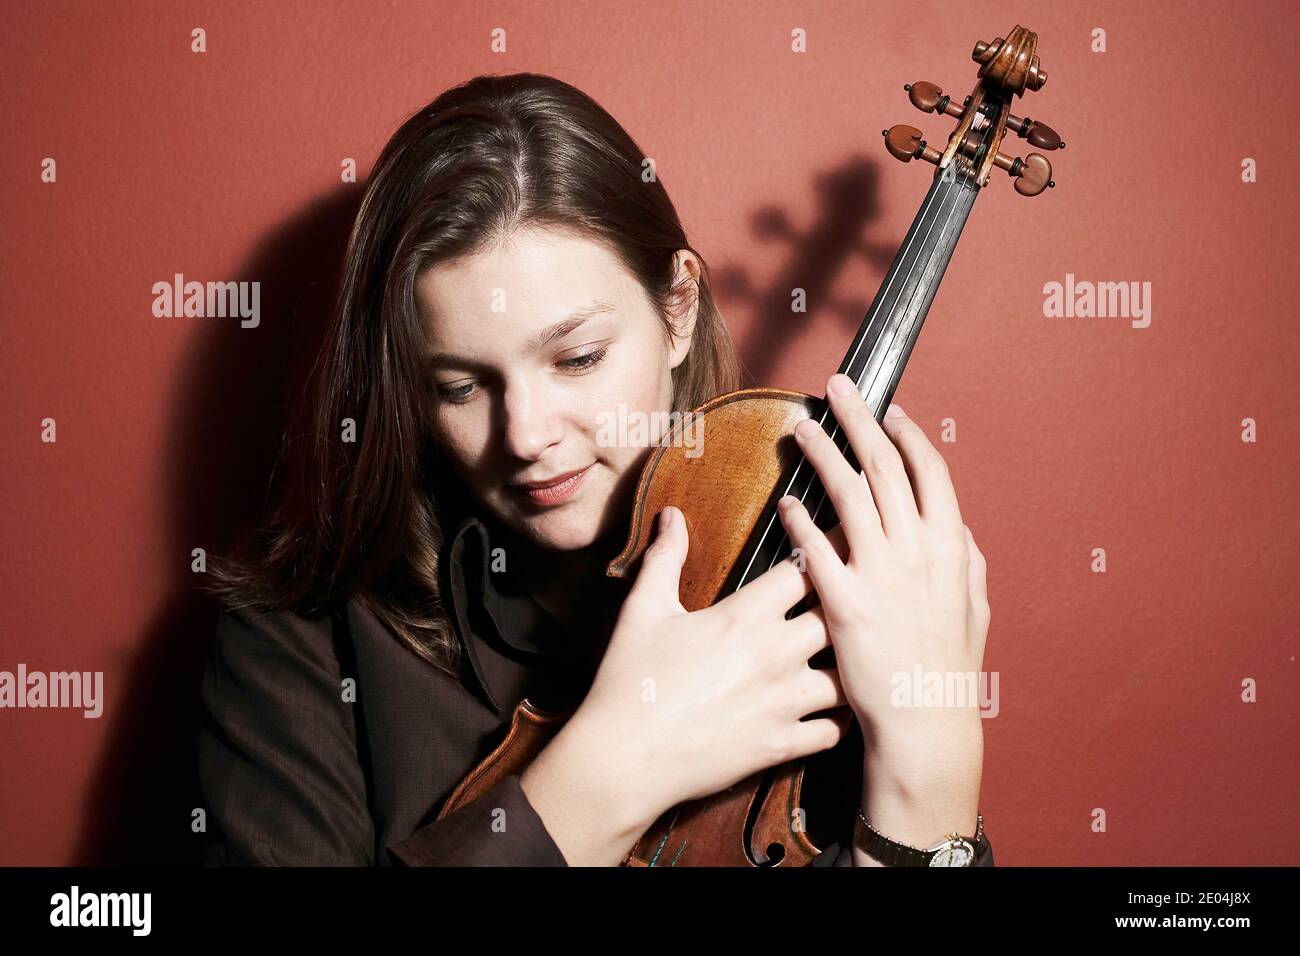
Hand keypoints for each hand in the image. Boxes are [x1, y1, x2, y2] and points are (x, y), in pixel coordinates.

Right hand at [567, 503, 853, 825]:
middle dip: (851, 603)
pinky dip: (841, 719)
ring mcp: (783, 702)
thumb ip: (665, 558)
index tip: (838, 546)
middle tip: (862, 596)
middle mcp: (775, 654)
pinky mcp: (782, 745)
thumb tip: (672, 515)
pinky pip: (834, 731)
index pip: (808, 568)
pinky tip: (836, 710)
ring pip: (847, 676)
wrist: (624, 758)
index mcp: (745, 616)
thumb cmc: (630, 681)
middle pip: (840, 616)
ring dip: (850, 665)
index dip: (826, 551)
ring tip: (852, 657)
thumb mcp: (643, 610)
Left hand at [775, 373, 989, 776]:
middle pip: (884, 466)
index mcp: (951, 545)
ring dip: (822, 453)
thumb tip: (960, 532)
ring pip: (848, 495)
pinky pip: (815, 551)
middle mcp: (918, 550)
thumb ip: (968, 561)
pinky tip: (785, 502)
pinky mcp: (845, 604)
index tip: (887, 408)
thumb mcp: (973, 605)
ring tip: (801, 428)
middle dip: (858, 419)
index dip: (905, 433)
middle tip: (835, 389)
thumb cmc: (948, 664)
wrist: (927, 720)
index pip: (928, 471)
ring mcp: (881, 575)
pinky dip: (800, 522)